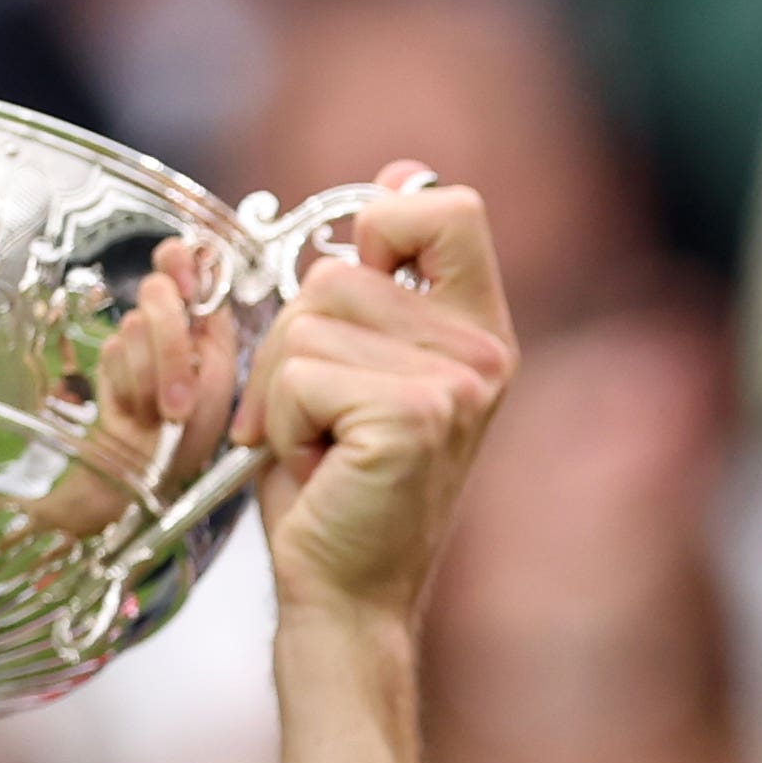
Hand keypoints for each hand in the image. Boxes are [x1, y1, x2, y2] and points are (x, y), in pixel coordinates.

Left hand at [251, 174, 520, 628]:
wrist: (345, 591)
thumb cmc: (339, 482)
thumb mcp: (360, 361)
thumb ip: (380, 275)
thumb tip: (401, 171)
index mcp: (480, 329)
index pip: (449, 207)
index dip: (383, 223)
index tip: (360, 285)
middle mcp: (484, 353)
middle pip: (335, 273)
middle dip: (293, 342)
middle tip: (319, 415)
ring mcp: (456, 386)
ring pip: (305, 323)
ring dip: (279, 388)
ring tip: (318, 443)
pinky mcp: (413, 419)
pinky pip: (297, 375)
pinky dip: (277, 422)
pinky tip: (317, 466)